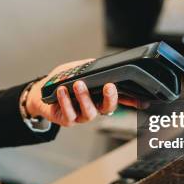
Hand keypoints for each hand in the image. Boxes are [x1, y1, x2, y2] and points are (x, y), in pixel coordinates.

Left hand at [25, 59, 139, 126]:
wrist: (41, 93)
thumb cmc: (62, 81)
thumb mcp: (76, 69)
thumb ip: (88, 67)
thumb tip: (97, 64)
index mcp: (100, 96)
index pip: (119, 99)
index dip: (132, 101)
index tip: (143, 100)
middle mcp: (94, 107)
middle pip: (108, 107)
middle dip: (110, 98)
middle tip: (109, 86)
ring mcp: (81, 116)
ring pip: (89, 112)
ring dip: (84, 97)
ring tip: (78, 84)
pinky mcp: (68, 120)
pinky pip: (69, 113)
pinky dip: (66, 101)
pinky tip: (63, 90)